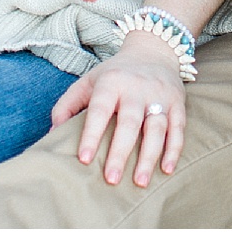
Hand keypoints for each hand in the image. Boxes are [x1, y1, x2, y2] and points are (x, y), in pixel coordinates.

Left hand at [50, 32, 187, 187]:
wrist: (154, 50)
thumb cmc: (115, 74)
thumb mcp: (88, 81)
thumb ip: (67, 105)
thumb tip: (53, 133)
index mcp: (111, 82)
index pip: (100, 109)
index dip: (91, 134)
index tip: (83, 159)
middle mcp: (137, 88)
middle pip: (130, 122)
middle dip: (120, 152)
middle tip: (111, 179)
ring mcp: (160, 95)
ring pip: (156, 128)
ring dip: (149, 156)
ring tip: (139, 182)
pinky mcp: (178, 102)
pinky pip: (178, 128)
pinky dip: (174, 149)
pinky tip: (167, 169)